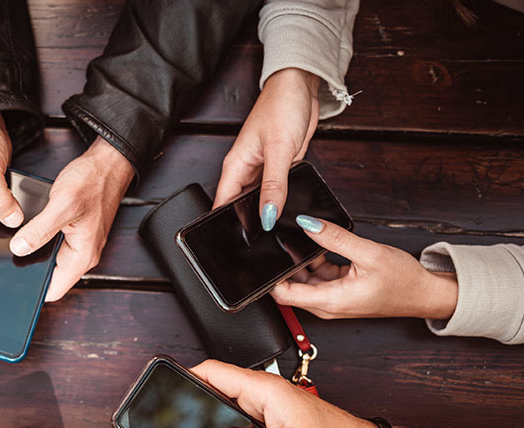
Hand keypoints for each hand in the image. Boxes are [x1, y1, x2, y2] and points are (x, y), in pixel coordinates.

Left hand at [9, 138, 133, 300]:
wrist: (108, 164)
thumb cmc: (93, 181)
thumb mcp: (62, 205)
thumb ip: (39, 230)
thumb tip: (18, 248)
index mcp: (82, 256)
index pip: (54, 290)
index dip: (34, 290)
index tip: (15, 284)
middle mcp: (82, 254)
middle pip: (51, 275)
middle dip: (30, 270)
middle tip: (10, 258)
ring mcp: (79, 244)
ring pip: (51, 259)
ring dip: (35, 252)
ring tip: (19, 241)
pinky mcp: (75, 232)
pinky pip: (54, 244)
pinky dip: (41, 238)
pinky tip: (30, 228)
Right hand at [214, 68, 319, 228]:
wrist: (301, 86)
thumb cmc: (281, 106)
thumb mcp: (278, 150)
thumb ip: (273, 186)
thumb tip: (267, 216)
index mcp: (235, 166)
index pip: (222, 204)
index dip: (225, 226)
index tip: (233, 245)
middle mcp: (247, 170)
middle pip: (240, 206)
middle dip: (248, 224)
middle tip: (260, 244)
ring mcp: (263, 170)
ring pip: (260, 200)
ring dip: (267, 212)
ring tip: (276, 229)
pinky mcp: (280, 168)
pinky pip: (278, 191)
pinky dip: (282, 201)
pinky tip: (289, 210)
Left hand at [269, 217, 458, 319]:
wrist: (424, 293)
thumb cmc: (403, 281)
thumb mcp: (369, 253)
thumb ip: (335, 238)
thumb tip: (308, 224)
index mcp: (330, 301)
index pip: (284, 295)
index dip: (269, 278)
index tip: (263, 258)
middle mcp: (326, 305)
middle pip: (290, 286)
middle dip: (284, 264)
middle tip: (284, 240)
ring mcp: (331, 299)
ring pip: (303, 279)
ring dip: (301, 261)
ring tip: (305, 240)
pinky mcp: (337, 291)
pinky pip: (316, 276)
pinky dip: (315, 261)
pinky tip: (320, 246)